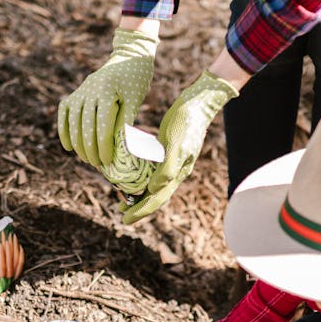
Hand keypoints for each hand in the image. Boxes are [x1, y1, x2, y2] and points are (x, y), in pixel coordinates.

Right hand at [58, 29, 157, 166]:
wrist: (128, 58)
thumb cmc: (135, 81)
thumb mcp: (135, 100)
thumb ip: (126, 122)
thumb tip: (123, 149)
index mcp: (106, 92)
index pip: (102, 126)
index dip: (103, 146)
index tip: (107, 161)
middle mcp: (88, 90)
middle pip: (85, 126)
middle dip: (90, 148)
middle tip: (97, 165)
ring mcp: (79, 91)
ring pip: (73, 122)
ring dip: (77, 143)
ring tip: (86, 159)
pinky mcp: (75, 93)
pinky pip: (64, 113)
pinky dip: (64, 130)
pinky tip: (68, 147)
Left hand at [121, 70, 237, 223]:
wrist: (199, 102)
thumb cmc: (187, 121)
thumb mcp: (176, 144)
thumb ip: (167, 168)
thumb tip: (153, 189)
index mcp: (177, 172)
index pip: (157, 198)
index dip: (141, 211)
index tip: (125, 220)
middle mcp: (175, 171)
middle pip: (155, 195)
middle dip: (138, 206)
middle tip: (121, 214)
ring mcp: (172, 161)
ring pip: (154, 184)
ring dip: (139, 193)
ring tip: (124, 199)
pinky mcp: (168, 151)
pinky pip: (153, 169)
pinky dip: (142, 176)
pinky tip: (133, 174)